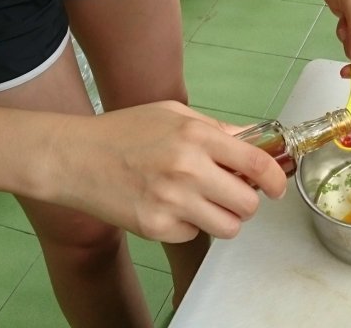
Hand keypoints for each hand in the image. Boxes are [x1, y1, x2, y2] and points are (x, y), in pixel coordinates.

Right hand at [47, 101, 286, 242]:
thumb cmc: (124, 131)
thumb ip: (215, 128)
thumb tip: (250, 142)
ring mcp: (172, 202)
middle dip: (246, 202)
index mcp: (197, 137)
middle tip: (231, 194)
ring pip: (228, 227)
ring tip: (204, 203)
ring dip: (223, 218)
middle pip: (248, 204)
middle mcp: (189, 170)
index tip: (276, 188)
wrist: (74, 157)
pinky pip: (194, 235)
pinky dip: (190, 225)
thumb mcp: (173, 115)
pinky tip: (170, 208)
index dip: (275, 180)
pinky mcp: (156, 227)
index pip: (257, 164)